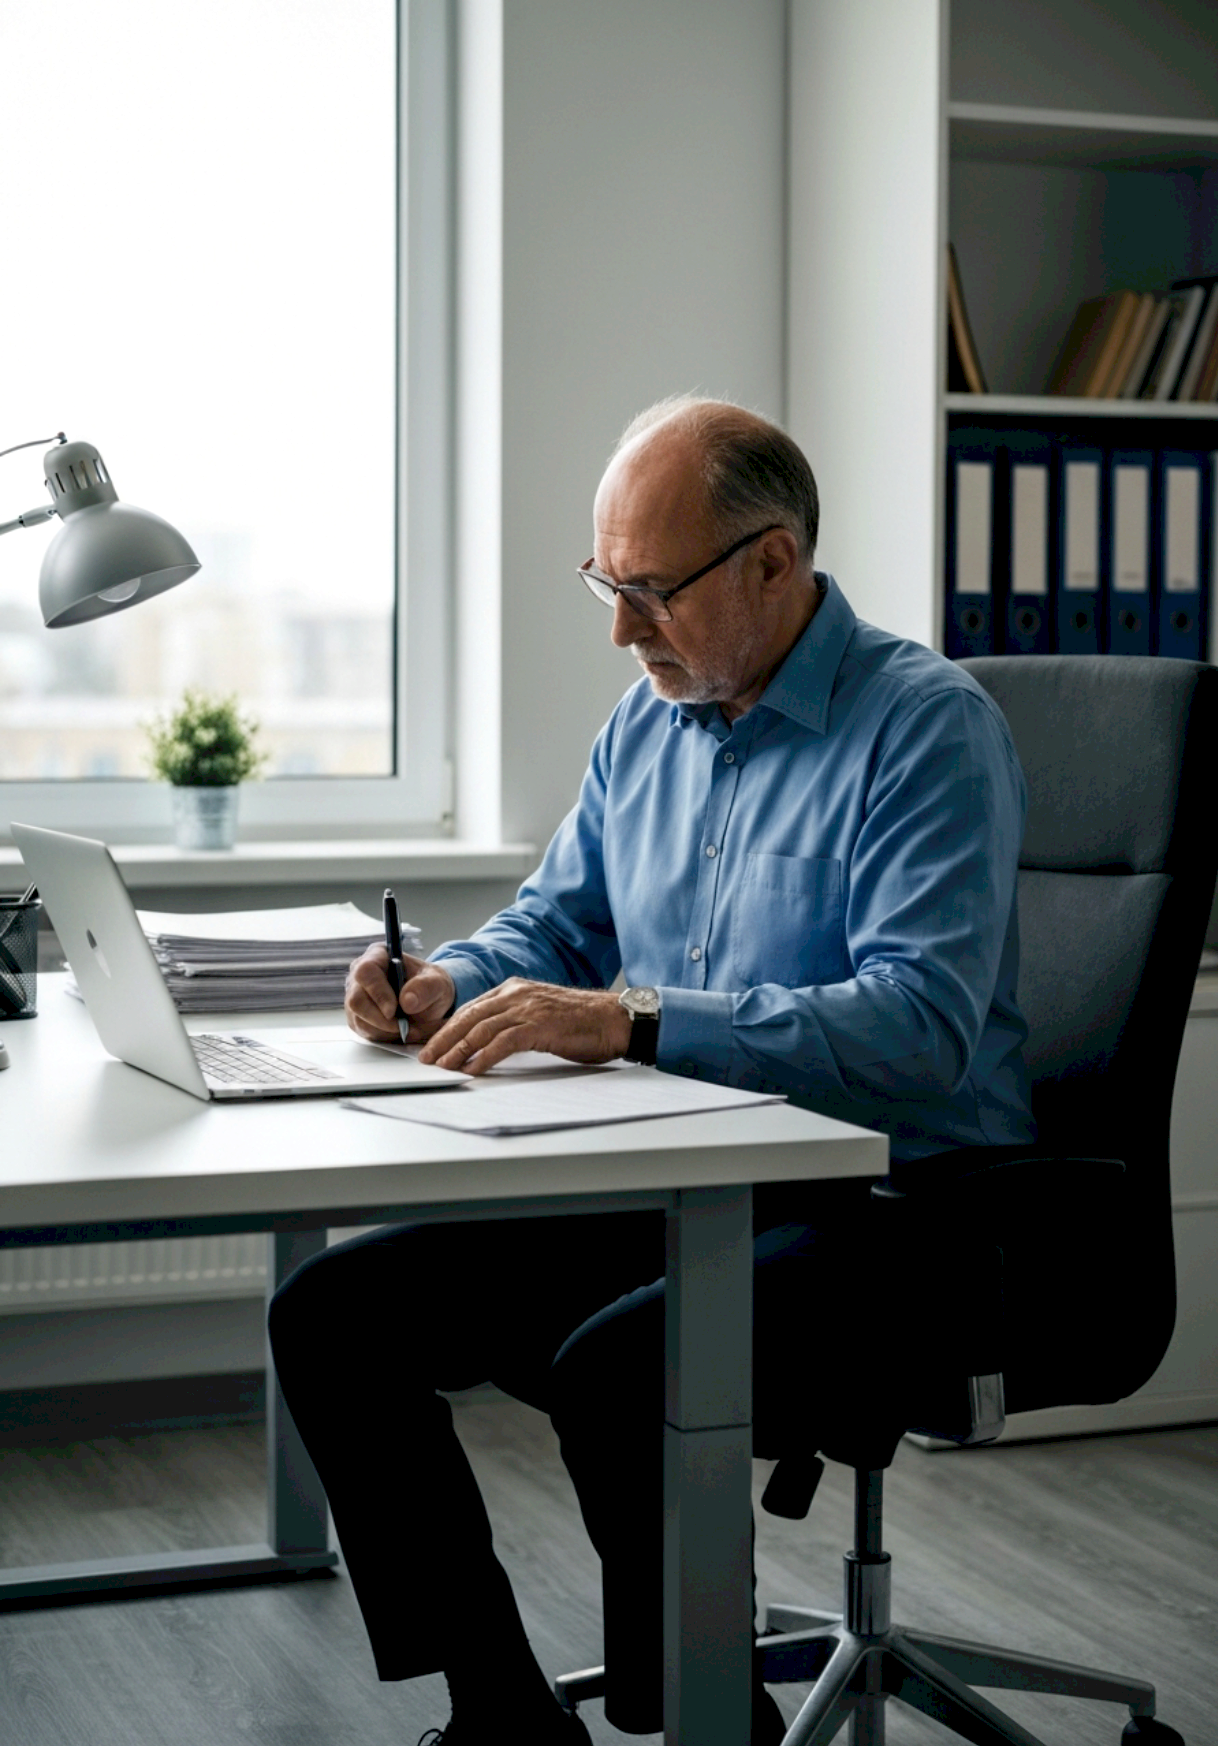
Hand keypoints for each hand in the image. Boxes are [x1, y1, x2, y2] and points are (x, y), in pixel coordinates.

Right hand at [345, 944, 455, 1044]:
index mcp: (378, 955)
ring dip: (384, 1029)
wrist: (429, 1002)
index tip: (394, 1011)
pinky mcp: (356, 1015)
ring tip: (407, 1027)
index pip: (366, 971)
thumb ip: (426, 988)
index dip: (378, 993)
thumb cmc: (430, 986)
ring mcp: (355, 995)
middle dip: (381, 1018)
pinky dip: (383, 1035)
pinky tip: (398, 1029)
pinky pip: (362, 1030)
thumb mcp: (438, 983)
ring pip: (358, 1018)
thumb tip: (406, 1001)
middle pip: (356, 999)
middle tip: (403, 1025)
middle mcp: (360, 974)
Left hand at [417, 978, 630, 1073]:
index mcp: (515, 988)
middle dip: (444, 1038)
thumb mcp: (541, 1014)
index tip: (434, 1045)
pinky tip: (473, 1070)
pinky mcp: (539, 1025)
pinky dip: (484, 1057)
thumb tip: (488, 1042)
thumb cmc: (582, 1022)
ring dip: (457, 1050)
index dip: (449, 1027)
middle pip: (469, 1016)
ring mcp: (528, 1008)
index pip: (471, 1007)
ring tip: (443, 1067)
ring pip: (481, 1028)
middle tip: (427, 1058)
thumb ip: (515, 1021)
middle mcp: (517, 993)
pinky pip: (503, 1042)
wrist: (615, 1019)